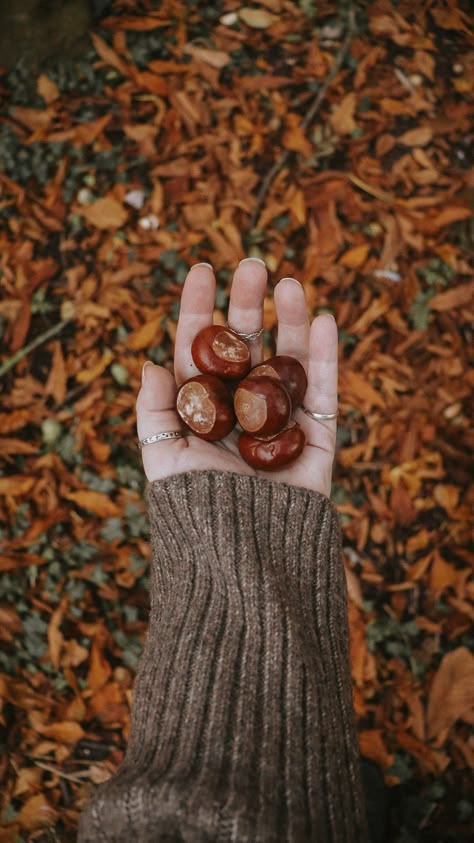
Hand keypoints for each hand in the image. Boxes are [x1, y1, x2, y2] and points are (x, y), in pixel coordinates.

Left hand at [136, 260, 337, 495]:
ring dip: (290, 319)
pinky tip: (325, 320)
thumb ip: (155, 412)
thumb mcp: (163, 460)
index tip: (202, 270)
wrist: (246, 556)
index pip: (200, 350)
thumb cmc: (196, 510)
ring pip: (287, 358)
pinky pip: (324, 389)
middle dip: (248, 304)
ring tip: (290, 284)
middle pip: (246, 344)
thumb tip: (151, 363)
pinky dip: (326, 355)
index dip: (200, 310)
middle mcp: (242, 407)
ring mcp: (281, 417)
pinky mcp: (317, 435)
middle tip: (252, 264)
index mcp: (204, 408)